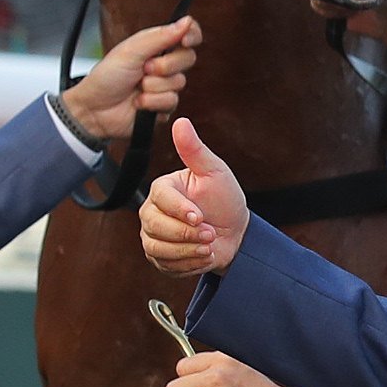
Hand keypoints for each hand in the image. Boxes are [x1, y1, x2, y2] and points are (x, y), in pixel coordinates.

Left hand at [62, 16, 200, 142]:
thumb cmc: (106, 77)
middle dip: (165, 65)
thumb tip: (187, 21)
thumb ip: (161, 36)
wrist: (94, 110)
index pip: (186, 34)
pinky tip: (139, 102)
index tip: (185, 41)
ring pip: (179, 82)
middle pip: (188, 58)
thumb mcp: (131, 51)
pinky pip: (172, 101)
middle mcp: (164, 64)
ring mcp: (165, 86)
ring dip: (154, 86)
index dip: (191, 35)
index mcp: (157, 46)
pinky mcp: (165, 106)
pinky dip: (152, 102)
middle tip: (145, 68)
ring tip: (137, 87)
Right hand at [141, 117, 250, 275]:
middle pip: (155, 226)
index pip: (161, 199)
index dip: (181, 210)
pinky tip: (204, 256)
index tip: (200, 217)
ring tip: (210, 246)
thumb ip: (195, 150)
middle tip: (211, 234)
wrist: (235, 233)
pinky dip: (188, 264)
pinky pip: (164, 265)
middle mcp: (151, 212)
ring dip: (188, 252)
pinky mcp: (159, 257)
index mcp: (163, 189)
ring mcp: (152, 236)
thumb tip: (181, 121)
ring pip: (157, 248)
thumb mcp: (215, 172)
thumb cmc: (224, 199)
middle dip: (187, 234)